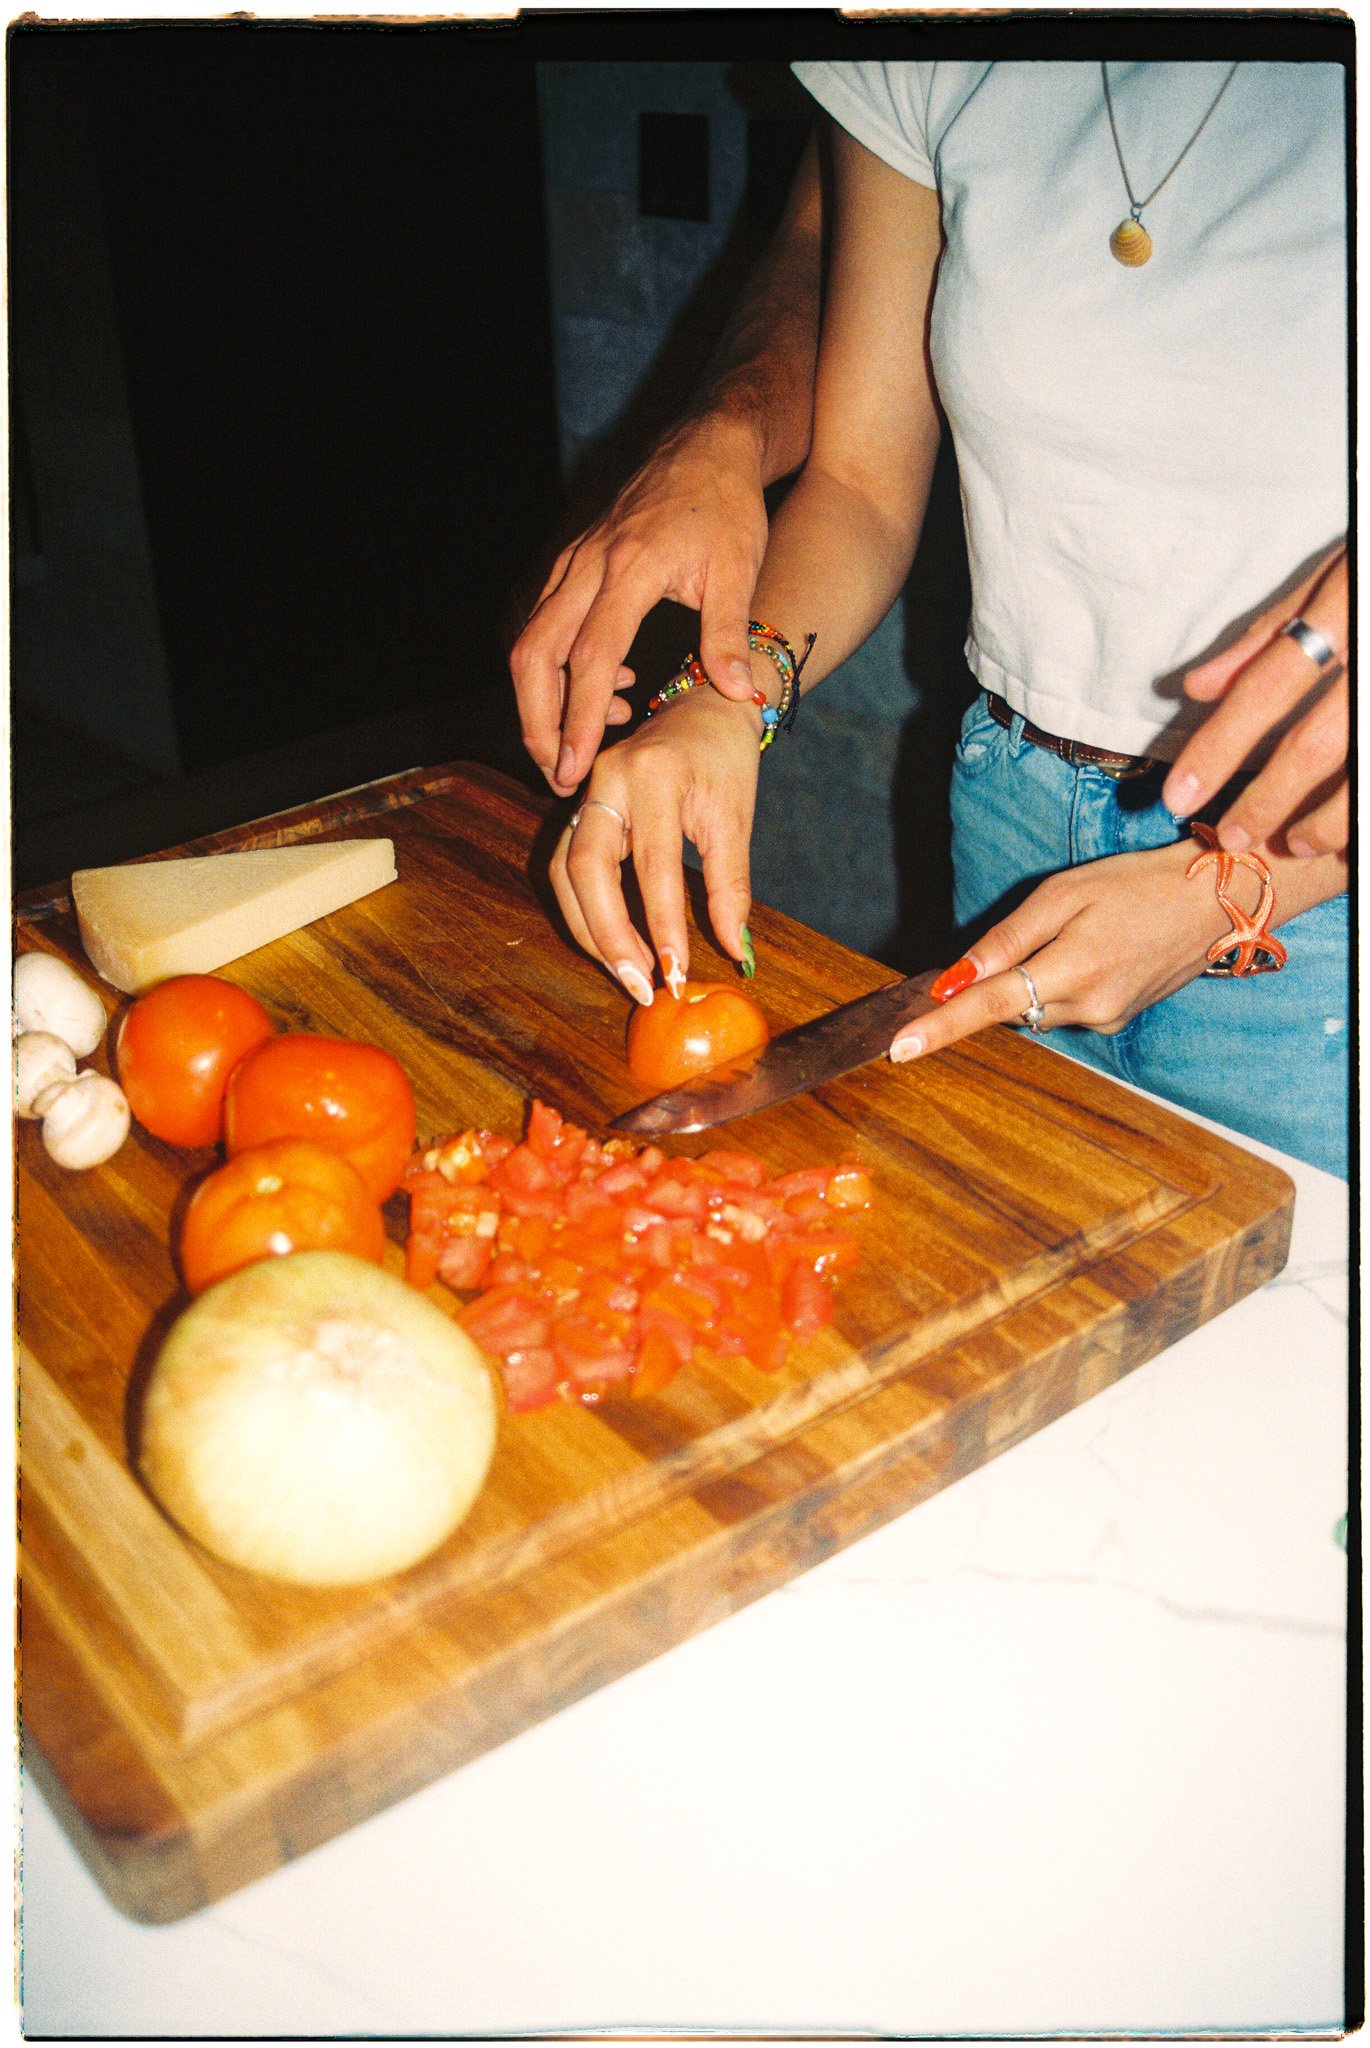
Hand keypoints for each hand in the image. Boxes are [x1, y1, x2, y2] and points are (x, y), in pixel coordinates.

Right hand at [511, 412, 770, 798]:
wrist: (708, 443)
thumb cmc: (727, 504)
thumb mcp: (740, 568)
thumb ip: (730, 634)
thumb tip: (737, 695)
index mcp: (629, 568)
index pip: (590, 659)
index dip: (578, 719)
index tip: (574, 767)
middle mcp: (587, 565)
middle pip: (535, 656)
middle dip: (538, 723)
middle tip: (558, 773)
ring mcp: (572, 562)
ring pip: (531, 643)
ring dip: (543, 702)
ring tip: (582, 745)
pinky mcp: (571, 563)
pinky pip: (544, 625)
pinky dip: (559, 669)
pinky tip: (608, 690)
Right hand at [549, 686, 762, 1004]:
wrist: (704, 706)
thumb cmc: (725, 759)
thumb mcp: (736, 819)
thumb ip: (730, 886)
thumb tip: (734, 950)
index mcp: (655, 776)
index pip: (653, 865)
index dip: (662, 925)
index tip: (677, 974)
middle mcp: (608, 779)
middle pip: (585, 869)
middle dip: (608, 936)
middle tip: (640, 984)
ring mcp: (586, 790)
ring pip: (565, 871)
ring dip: (590, 930)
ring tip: (628, 971)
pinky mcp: (578, 803)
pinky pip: (567, 864)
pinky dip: (585, 909)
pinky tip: (613, 942)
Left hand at [888, 839, 1249, 1062]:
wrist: (1216, 900)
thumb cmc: (1138, 884)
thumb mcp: (1065, 895)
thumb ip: (1007, 939)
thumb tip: (956, 976)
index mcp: (1070, 971)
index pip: (987, 1006)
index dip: (939, 1027)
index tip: (899, 1049)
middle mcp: (1087, 1008)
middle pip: (1007, 1009)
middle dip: (987, 987)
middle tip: (1000, 948)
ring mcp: (1105, 1019)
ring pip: (1035, 1009)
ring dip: (1027, 982)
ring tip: (1070, 933)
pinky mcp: (1117, 1019)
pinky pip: (1064, 1008)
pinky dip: (1057, 985)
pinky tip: (1088, 950)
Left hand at [1162, 545, 1347, 858]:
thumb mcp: (1330, 578)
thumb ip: (1265, 636)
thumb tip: (1196, 688)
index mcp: (1345, 613)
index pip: (1267, 689)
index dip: (1219, 747)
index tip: (1180, 794)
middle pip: (1314, 744)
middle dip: (1266, 799)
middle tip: (1230, 835)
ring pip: (1364, 775)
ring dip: (1326, 821)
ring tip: (1292, 843)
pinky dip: (1363, 813)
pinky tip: (1346, 837)